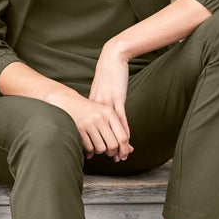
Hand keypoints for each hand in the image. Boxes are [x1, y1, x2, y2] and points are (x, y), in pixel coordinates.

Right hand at [62, 89, 130, 161]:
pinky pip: (89, 147)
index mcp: (110, 113)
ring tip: (99, 147)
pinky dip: (91, 152)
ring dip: (101, 151)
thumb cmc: (91, 111)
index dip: (124, 149)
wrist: (70, 102)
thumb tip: (130, 150)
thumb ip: (119, 130)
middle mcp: (100, 118)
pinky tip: (91, 150)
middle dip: (112, 152)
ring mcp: (89, 123)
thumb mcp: (107, 116)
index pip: (123, 136)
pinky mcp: (79, 129)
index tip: (124, 155)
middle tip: (111, 153)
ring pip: (101, 148)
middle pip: (113, 144)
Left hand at [88, 45, 132, 159]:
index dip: (93, 143)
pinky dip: (124, 131)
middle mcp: (96, 107)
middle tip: (114, 159)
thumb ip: (98, 103)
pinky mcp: (116, 99)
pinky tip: (127, 140)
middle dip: (108, 148)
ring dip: (119, 143)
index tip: (94, 155)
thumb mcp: (99, 91)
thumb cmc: (106, 75)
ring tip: (122, 155)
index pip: (91, 129)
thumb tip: (100, 116)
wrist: (111, 59)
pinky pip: (120, 119)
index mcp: (91, 105)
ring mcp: (106, 104)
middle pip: (101, 132)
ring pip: (112, 129)